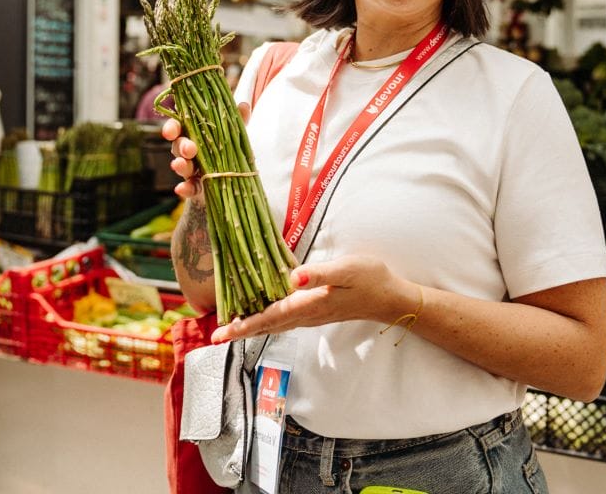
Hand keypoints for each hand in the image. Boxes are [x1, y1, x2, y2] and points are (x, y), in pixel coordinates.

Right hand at [160, 103, 250, 198]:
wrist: (232, 180)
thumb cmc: (228, 151)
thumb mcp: (233, 135)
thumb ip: (237, 121)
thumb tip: (243, 105)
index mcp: (195, 134)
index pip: (178, 127)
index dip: (172, 128)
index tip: (170, 131)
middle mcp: (189, 151)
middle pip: (178, 145)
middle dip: (181, 146)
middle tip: (190, 149)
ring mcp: (191, 170)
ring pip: (181, 165)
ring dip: (180, 165)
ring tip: (181, 165)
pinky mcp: (196, 187)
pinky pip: (188, 187)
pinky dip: (185, 188)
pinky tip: (181, 188)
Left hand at [209, 255, 420, 342]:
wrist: (390, 297)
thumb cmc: (370, 279)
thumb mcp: (346, 269)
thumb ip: (319, 274)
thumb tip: (292, 278)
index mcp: (308, 304)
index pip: (268, 317)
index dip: (242, 325)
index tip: (219, 334)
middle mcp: (306, 315)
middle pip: (266, 325)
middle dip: (240, 330)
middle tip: (215, 336)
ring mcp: (311, 316)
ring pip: (274, 325)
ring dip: (252, 327)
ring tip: (231, 327)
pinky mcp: (316, 312)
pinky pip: (284, 320)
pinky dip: (267, 320)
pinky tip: (261, 314)